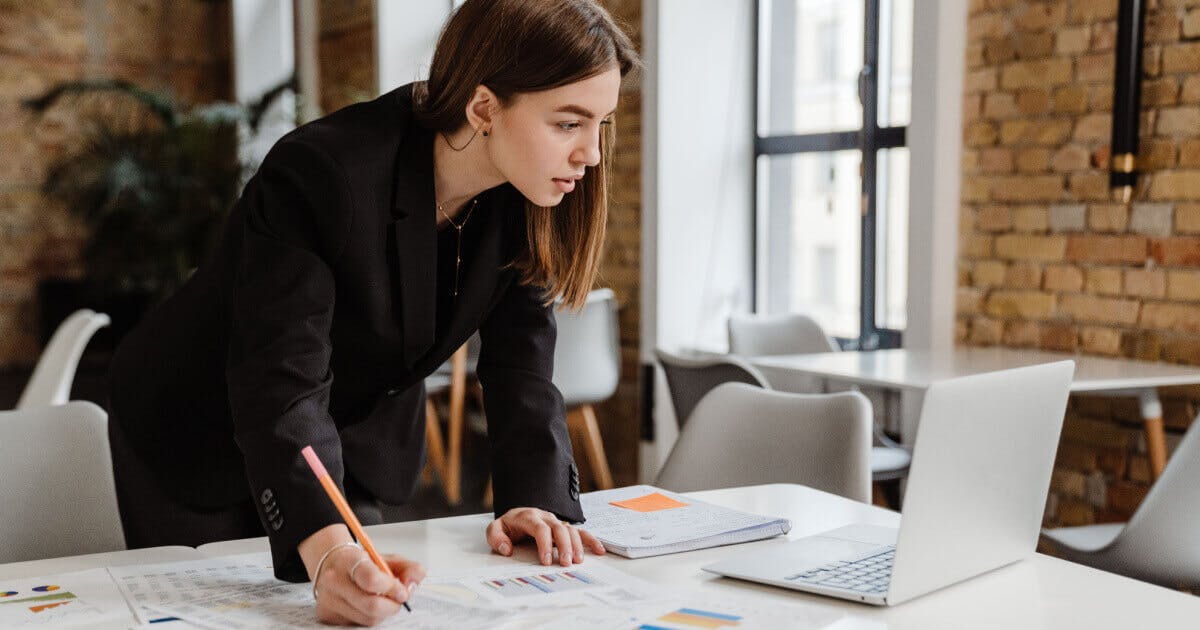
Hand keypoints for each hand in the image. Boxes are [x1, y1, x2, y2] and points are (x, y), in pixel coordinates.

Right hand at [313, 550, 424, 626]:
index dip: (392, 589)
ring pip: (366, 619)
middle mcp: (334, 581)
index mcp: (349, 561)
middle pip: (370, 605)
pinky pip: (357, 624)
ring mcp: (328, 600)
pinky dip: (368, 618)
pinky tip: (367, 606)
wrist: (334, 565)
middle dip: (392, 606)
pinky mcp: (326, 615)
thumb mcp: (387, 559)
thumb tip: (412, 585)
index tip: (402, 591)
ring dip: (382, 614)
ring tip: (382, 600)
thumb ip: (408, 568)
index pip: (371, 579)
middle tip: (399, 600)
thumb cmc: (363, 563)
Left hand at [486, 507, 605, 565]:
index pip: (540, 528)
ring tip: (577, 560)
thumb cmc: (509, 526)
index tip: (545, 560)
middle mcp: (545, 517)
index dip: (544, 544)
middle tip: (565, 562)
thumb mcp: (495, 529)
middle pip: (559, 528)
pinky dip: (591, 540)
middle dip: (563, 546)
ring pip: (571, 530)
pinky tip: (599, 549)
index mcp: (528, 516)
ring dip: (576, 545)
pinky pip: (580, 531)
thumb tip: (507, 548)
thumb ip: (496, 537)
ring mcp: (556, 521)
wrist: (517, 516)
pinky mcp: (564, 527)